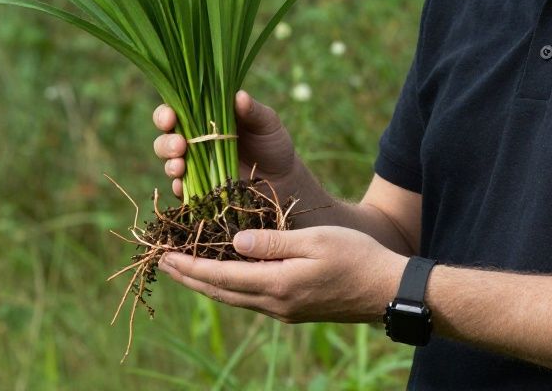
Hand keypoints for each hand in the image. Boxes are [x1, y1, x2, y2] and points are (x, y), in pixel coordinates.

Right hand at [152, 90, 297, 199]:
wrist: (284, 180)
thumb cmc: (273, 143)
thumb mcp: (267, 123)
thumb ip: (253, 111)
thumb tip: (239, 96)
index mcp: (206, 117)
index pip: (177, 110)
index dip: (166, 112)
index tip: (170, 116)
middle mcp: (195, 140)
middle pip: (166, 138)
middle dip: (166, 142)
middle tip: (179, 145)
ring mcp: (196, 166)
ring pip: (170, 163)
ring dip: (170, 164)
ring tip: (179, 166)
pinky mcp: (200, 190)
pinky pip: (182, 190)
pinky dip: (179, 188)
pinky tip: (183, 187)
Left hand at [159, 225, 405, 323]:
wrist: (387, 291)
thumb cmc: (356, 256)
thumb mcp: (314, 240)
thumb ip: (273, 241)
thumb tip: (233, 242)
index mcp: (277, 284)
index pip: (221, 276)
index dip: (191, 266)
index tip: (166, 255)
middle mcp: (275, 304)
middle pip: (221, 292)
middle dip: (190, 277)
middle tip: (165, 262)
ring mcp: (284, 310)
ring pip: (234, 298)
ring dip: (207, 283)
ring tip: (186, 268)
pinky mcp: (293, 309)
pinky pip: (251, 299)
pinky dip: (230, 286)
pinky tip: (226, 276)